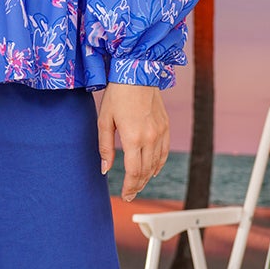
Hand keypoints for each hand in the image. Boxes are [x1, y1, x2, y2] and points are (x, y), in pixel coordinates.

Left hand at [94, 83, 168, 201]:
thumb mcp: (104, 121)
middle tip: (131, 194)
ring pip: (156, 163)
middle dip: (137, 185)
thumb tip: (105, 169)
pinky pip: (164, 151)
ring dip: (147, 177)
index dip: (129, 187)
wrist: (137, 72)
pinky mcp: (165, 126)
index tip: (125, 196)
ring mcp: (160, 132)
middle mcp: (150, 138)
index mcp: (133, 138)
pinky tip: (152, 169)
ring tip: (138, 184)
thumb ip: (105, 148)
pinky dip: (158, 164)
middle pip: (145, 171)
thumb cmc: (117, 95)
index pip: (133, 172)